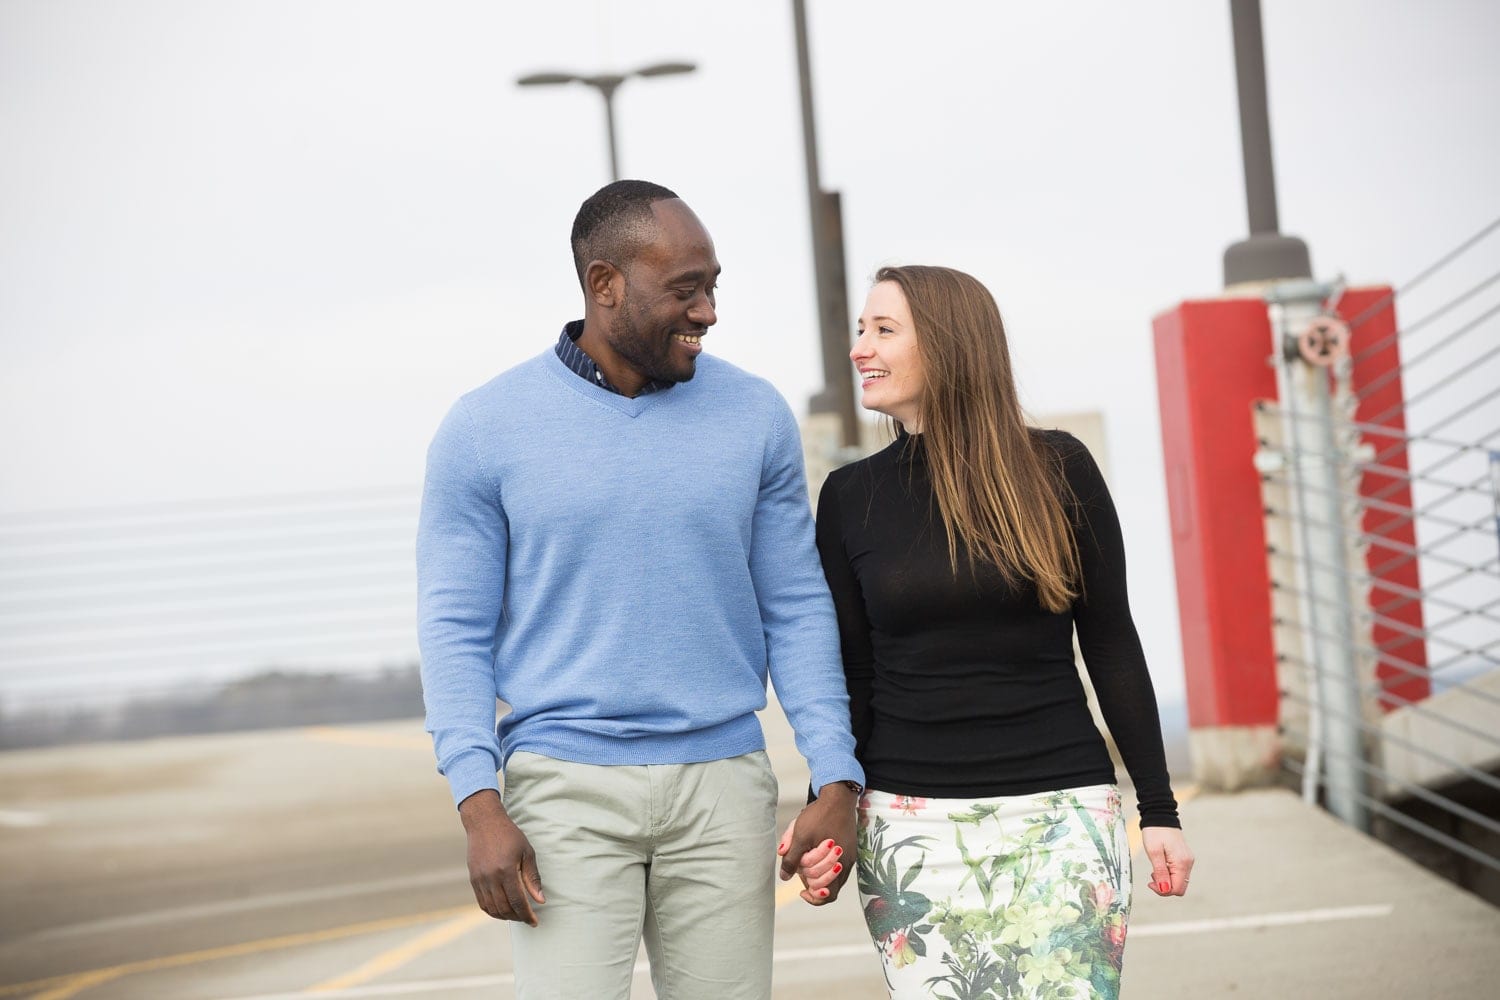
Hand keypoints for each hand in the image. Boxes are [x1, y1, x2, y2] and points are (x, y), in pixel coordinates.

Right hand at [458, 790, 545, 923]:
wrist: (484, 823)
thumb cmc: (510, 836)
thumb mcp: (527, 852)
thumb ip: (533, 878)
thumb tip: (540, 900)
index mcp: (506, 870)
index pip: (517, 901)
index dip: (527, 915)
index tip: (535, 922)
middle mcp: (491, 877)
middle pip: (504, 908)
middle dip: (517, 917)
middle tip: (527, 918)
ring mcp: (480, 879)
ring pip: (492, 908)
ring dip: (505, 916)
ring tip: (516, 915)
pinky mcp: (473, 879)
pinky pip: (482, 903)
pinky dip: (492, 911)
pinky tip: (502, 910)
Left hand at [777, 817, 843, 902]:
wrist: (837, 796)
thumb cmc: (819, 815)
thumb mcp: (800, 835)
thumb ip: (792, 858)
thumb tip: (785, 877)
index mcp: (837, 863)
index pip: (828, 894)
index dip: (813, 897)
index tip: (801, 891)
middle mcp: (846, 863)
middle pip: (830, 887)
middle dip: (813, 883)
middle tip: (802, 871)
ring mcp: (849, 856)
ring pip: (833, 877)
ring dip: (818, 874)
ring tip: (806, 860)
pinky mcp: (849, 848)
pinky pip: (837, 866)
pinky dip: (824, 865)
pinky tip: (814, 853)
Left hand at [1143, 826, 1193, 896]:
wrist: (1160, 816)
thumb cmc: (1154, 832)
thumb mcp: (1154, 852)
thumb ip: (1160, 872)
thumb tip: (1164, 890)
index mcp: (1182, 863)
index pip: (1177, 889)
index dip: (1163, 891)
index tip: (1150, 882)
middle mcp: (1188, 863)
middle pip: (1180, 887)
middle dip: (1165, 887)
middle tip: (1152, 876)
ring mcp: (1187, 860)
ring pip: (1179, 881)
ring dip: (1166, 880)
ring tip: (1155, 869)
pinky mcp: (1184, 858)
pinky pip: (1179, 873)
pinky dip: (1169, 874)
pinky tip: (1160, 866)